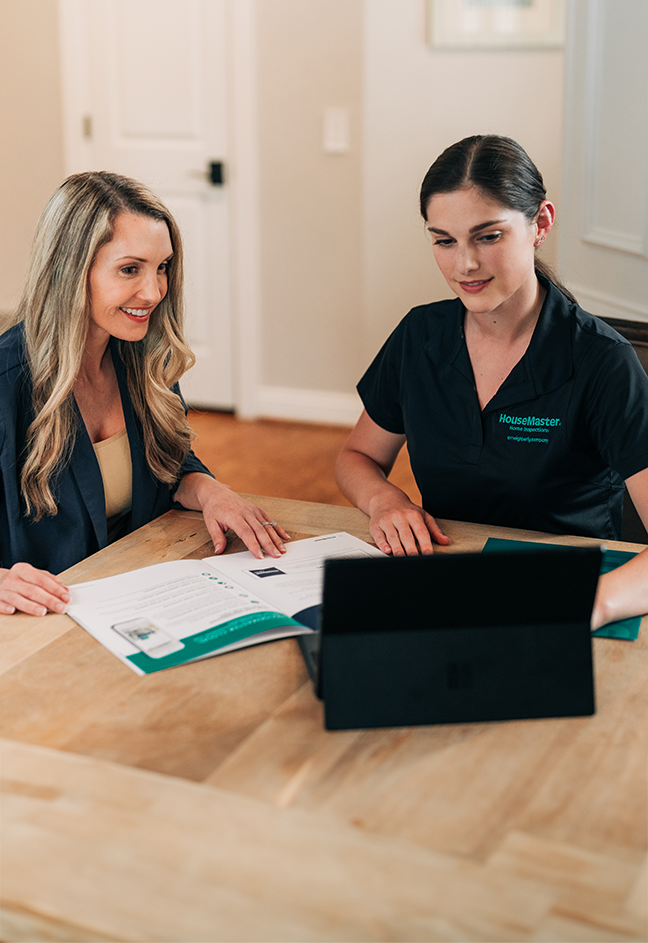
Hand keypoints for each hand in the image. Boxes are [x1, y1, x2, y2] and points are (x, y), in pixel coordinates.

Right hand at [0, 563, 70, 615]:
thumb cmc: (17, 579)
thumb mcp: (32, 575)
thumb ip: (49, 580)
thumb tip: (64, 589)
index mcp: (24, 570)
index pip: (42, 580)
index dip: (55, 589)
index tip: (66, 597)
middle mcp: (13, 579)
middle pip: (33, 590)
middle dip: (49, 600)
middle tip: (61, 607)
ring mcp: (3, 590)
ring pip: (18, 598)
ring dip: (31, 606)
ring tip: (43, 611)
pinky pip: (0, 604)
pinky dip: (5, 607)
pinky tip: (12, 611)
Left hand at [174, 474, 289, 559]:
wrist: (217, 492)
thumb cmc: (214, 508)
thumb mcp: (210, 523)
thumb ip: (217, 537)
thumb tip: (219, 550)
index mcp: (234, 516)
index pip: (246, 533)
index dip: (254, 545)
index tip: (260, 555)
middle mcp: (246, 513)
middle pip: (260, 531)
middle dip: (269, 544)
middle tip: (276, 555)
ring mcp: (253, 511)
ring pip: (267, 526)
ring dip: (276, 538)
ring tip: (282, 550)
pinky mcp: (257, 510)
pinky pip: (270, 519)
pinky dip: (278, 528)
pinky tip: (285, 536)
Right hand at [368, 494, 449, 556]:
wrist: (384, 498)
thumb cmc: (406, 510)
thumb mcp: (422, 515)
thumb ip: (434, 529)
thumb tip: (445, 541)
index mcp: (414, 515)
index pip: (421, 531)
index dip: (425, 544)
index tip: (428, 555)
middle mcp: (400, 517)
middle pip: (406, 536)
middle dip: (411, 549)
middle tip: (415, 560)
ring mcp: (387, 521)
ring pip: (393, 537)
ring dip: (398, 549)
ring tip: (402, 558)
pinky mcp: (375, 525)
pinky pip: (379, 536)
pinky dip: (382, 544)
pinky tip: (387, 550)